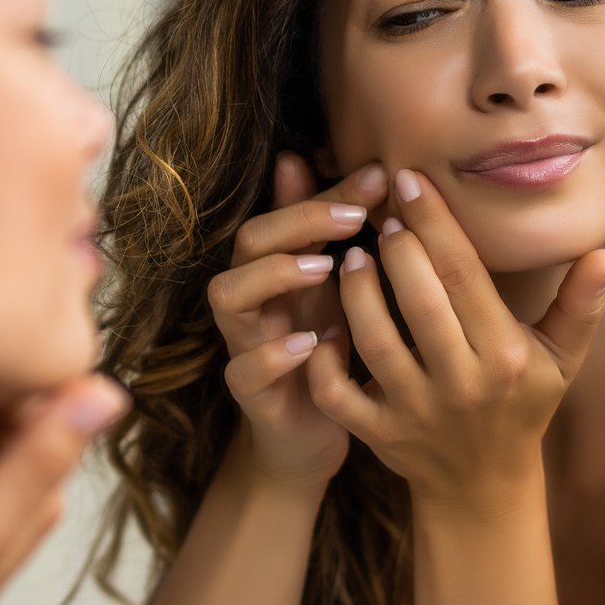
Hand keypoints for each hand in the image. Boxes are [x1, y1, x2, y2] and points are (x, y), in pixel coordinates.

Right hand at [208, 154, 387, 489]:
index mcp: (273, 269)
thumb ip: (333, 235)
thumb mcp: (335, 289)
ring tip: (325, 268)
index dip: (325, 194)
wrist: (311, 436)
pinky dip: (273, 354)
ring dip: (274, 275)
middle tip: (355, 219)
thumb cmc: (325, 352)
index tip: (376, 178)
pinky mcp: (249, 393)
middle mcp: (251, 299)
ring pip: (227, 295)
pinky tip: (311, 343)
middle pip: (248, 243)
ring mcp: (244, 344)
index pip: (283, 214)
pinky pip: (244, 369)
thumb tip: (341, 168)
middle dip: (298, 222)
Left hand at [304, 168, 604, 512]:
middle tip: (380, 213)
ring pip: (375, 340)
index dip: (434, 223)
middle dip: (396, 249)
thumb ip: (581, 304)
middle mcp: (461, 383)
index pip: (464, 275)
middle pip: (420, 301)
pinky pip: (337, 392)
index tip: (410, 181)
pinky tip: (324, 322)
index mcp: (505, 355)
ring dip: (356, 292)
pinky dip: (322, 357)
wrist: (483, 485)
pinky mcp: (377, 433)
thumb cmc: (522, 404)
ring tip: (352, 257)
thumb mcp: (561, 358)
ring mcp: (415, 410)